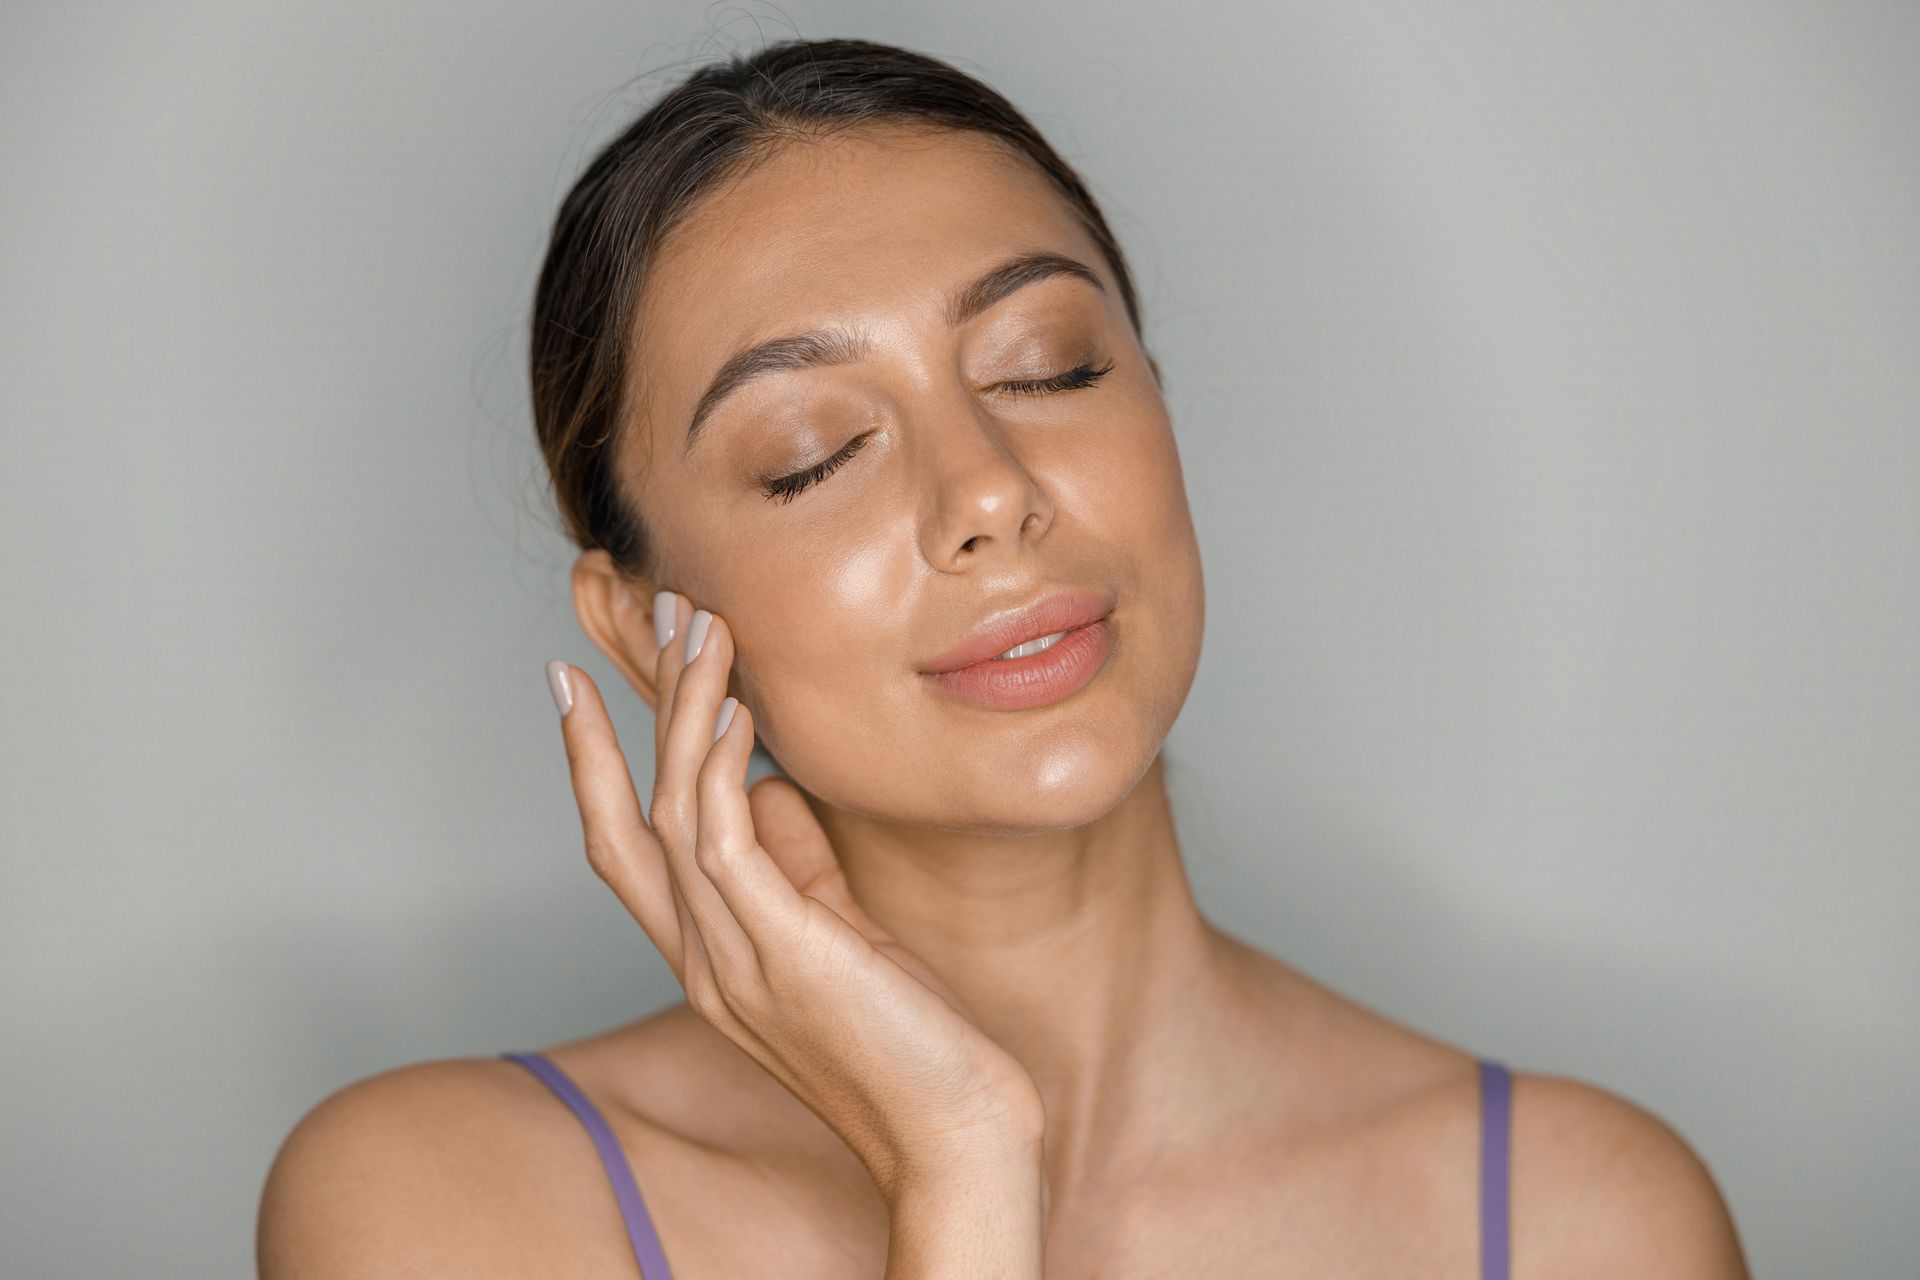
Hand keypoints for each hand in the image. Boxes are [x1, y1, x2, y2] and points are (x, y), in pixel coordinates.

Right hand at [546, 592, 1044, 1198]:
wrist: (954, 1134)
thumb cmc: (909, 1039)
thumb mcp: (838, 936)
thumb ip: (795, 865)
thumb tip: (771, 785)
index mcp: (706, 959)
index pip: (619, 850)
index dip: (587, 765)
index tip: (570, 683)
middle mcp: (700, 961)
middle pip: (623, 822)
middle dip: (619, 719)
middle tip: (636, 624)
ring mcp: (732, 962)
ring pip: (674, 811)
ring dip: (684, 712)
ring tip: (705, 629)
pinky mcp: (783, 955)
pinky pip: (726, 841)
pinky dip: (721, 767)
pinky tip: (738, 709)